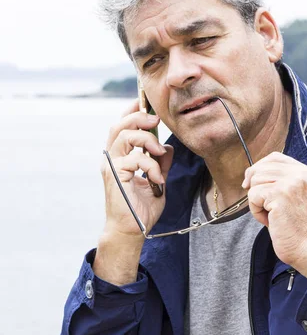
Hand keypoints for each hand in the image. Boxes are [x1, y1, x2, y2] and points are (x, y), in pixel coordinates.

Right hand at [101, 99, 173, 238]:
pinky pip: (135, 159)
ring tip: (159, 152)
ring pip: (124, 136)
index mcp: (119, 156)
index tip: (145, 103)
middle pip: (119, 125)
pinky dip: (151, 166)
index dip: (131, 111)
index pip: (121, 126)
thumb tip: (168, 147)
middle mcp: (111, 158)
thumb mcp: (157, 179)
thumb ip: (161, 162)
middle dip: (138, 117)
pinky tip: (158, 179)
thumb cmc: (142, 208)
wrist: (132, 231)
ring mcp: (111, 166)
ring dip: (147, 139)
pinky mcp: (115, 176)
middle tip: (156, 120)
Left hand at [242, 152, 306, 279]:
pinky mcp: (280, 194)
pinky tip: (270, 220)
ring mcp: (291, 182)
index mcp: (306, 172)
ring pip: (255, 181)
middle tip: (267, 207)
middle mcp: (301, 173)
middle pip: (261, 168)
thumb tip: (250, 174)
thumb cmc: (298, 227)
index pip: (274, 157)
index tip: (252, 184)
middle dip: (256, 187)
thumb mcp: (295, 195)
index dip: (259, 168)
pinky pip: (253, 195)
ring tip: (272, 215)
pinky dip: (256, 210)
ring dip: (257, 201)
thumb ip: (280, 180)